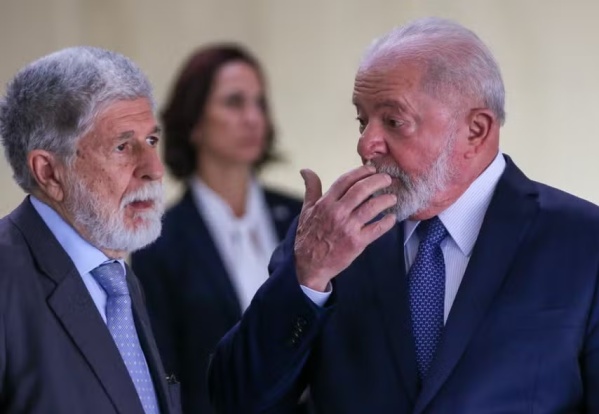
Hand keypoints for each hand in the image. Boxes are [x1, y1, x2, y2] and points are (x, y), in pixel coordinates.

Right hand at [295, 165, 396, 290]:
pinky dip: (387, 222)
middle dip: (378, 181)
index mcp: (325, 203)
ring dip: (386, 200)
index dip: (361, 172)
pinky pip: (377, 229)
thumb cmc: (308, 237)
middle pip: (361, 190)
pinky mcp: (357, 242)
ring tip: (392, 197)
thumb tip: (305, 170)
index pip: (346, 180)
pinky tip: (392, 218)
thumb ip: (311, 189)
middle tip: (387, 179)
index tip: (372, 169)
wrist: (310, 265)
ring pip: (372, 207)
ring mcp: (348, 227)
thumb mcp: (306, 210)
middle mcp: (337, 213)